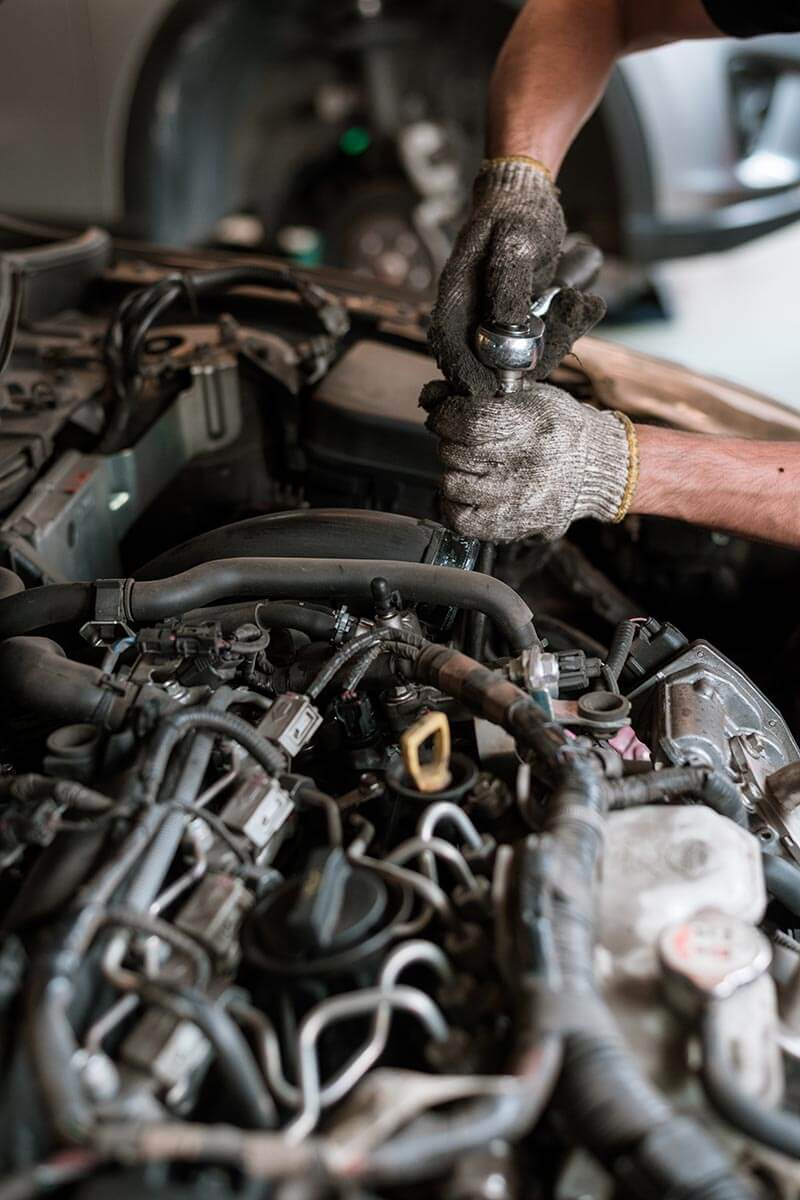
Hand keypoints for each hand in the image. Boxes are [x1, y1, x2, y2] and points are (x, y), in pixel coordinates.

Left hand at [421, 379, 635, 541]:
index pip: (469, 423)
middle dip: (452, 441)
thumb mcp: (530, 396)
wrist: (597, 468)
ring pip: (452, 484)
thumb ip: (482, 395)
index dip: (447, 416)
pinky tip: (469, 491)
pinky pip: (461, 519)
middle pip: (456, 453)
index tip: (446, 414)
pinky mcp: (513, 526)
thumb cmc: (562, 428)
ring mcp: (518, 501)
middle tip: (468, 440)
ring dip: (454, 471)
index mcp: (532, 427)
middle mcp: (526, 467)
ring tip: (473, 465)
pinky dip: (455, 503)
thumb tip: (432, 396)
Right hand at [429, 158, 604, 394]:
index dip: (463, 371)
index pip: (448, 343)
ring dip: (556, 340)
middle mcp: (473, 311)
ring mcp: (496, 317)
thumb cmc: (517, 211)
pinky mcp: (520, 317)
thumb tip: (508, 325)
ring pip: (520, 354)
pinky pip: (541, 339)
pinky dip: (566, 328)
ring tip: (582, 303)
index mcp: (457, 293)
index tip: (490, 387)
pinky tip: (587, 303)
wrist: (528, 193)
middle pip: (486, 359)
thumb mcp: (516, 238)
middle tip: (561, 336)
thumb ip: (509, 281)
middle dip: (527, 360)